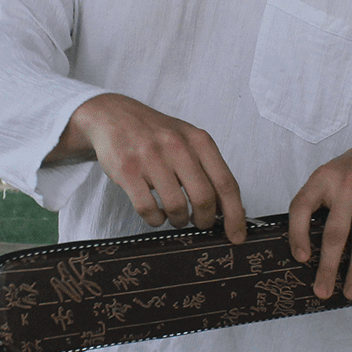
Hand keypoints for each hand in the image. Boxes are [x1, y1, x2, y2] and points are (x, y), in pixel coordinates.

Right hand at [60, 93, 247, 239]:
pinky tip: (156, 214)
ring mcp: (151, 158)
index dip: (235, 215)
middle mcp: (177, 147)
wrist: (114, 115)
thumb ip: (207, 169)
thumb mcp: (188, 140)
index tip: (236, 236)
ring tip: (176, 217)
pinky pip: (148, 209)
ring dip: (179, 221)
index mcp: (199, 140)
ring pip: (176, 207)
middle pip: (204, 199)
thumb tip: (227, 209)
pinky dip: (155, 220)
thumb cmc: (156, 133)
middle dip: (205, 220)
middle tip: (200, 223)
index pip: (226, 184)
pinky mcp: (127, 170)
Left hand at [288, 135, 351, 300]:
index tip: (300, 260)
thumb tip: (305, 247)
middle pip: (335, 233)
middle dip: (328, 267)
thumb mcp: (331, 175)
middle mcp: (348, 183)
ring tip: (350, 293)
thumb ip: (318, 201)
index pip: (301, 206)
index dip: (297, 235)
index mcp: (324, 176)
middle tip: (321, 291)